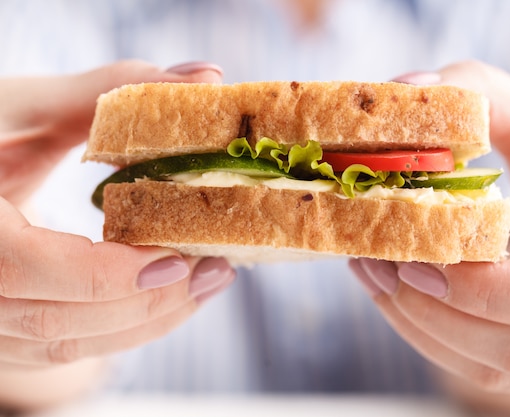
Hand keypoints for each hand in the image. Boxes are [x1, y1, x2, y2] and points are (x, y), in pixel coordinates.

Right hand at [0, 61, 234, 408]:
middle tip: (216, 270)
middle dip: (147, 301)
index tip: (177, 260)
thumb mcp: (25, 107)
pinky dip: (123, 329)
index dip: (104, 273)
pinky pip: (64, 348)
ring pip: (64, 344)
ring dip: (146, 320)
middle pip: (56, 317)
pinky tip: (168, 299)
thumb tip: (207, 76)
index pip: (23, 264)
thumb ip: (108, 90)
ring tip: (207, 283)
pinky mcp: (4, 333)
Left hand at [351, 61, 509, 413]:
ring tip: (375, 275)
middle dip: (431, 312)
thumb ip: (490, 100)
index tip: (415, 258)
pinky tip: (403, 294)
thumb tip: (407, 89)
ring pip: (498, 369)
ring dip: (422, 327)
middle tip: (374, 263)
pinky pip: (491, 368)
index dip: (483, 289)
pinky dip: (437, 337)